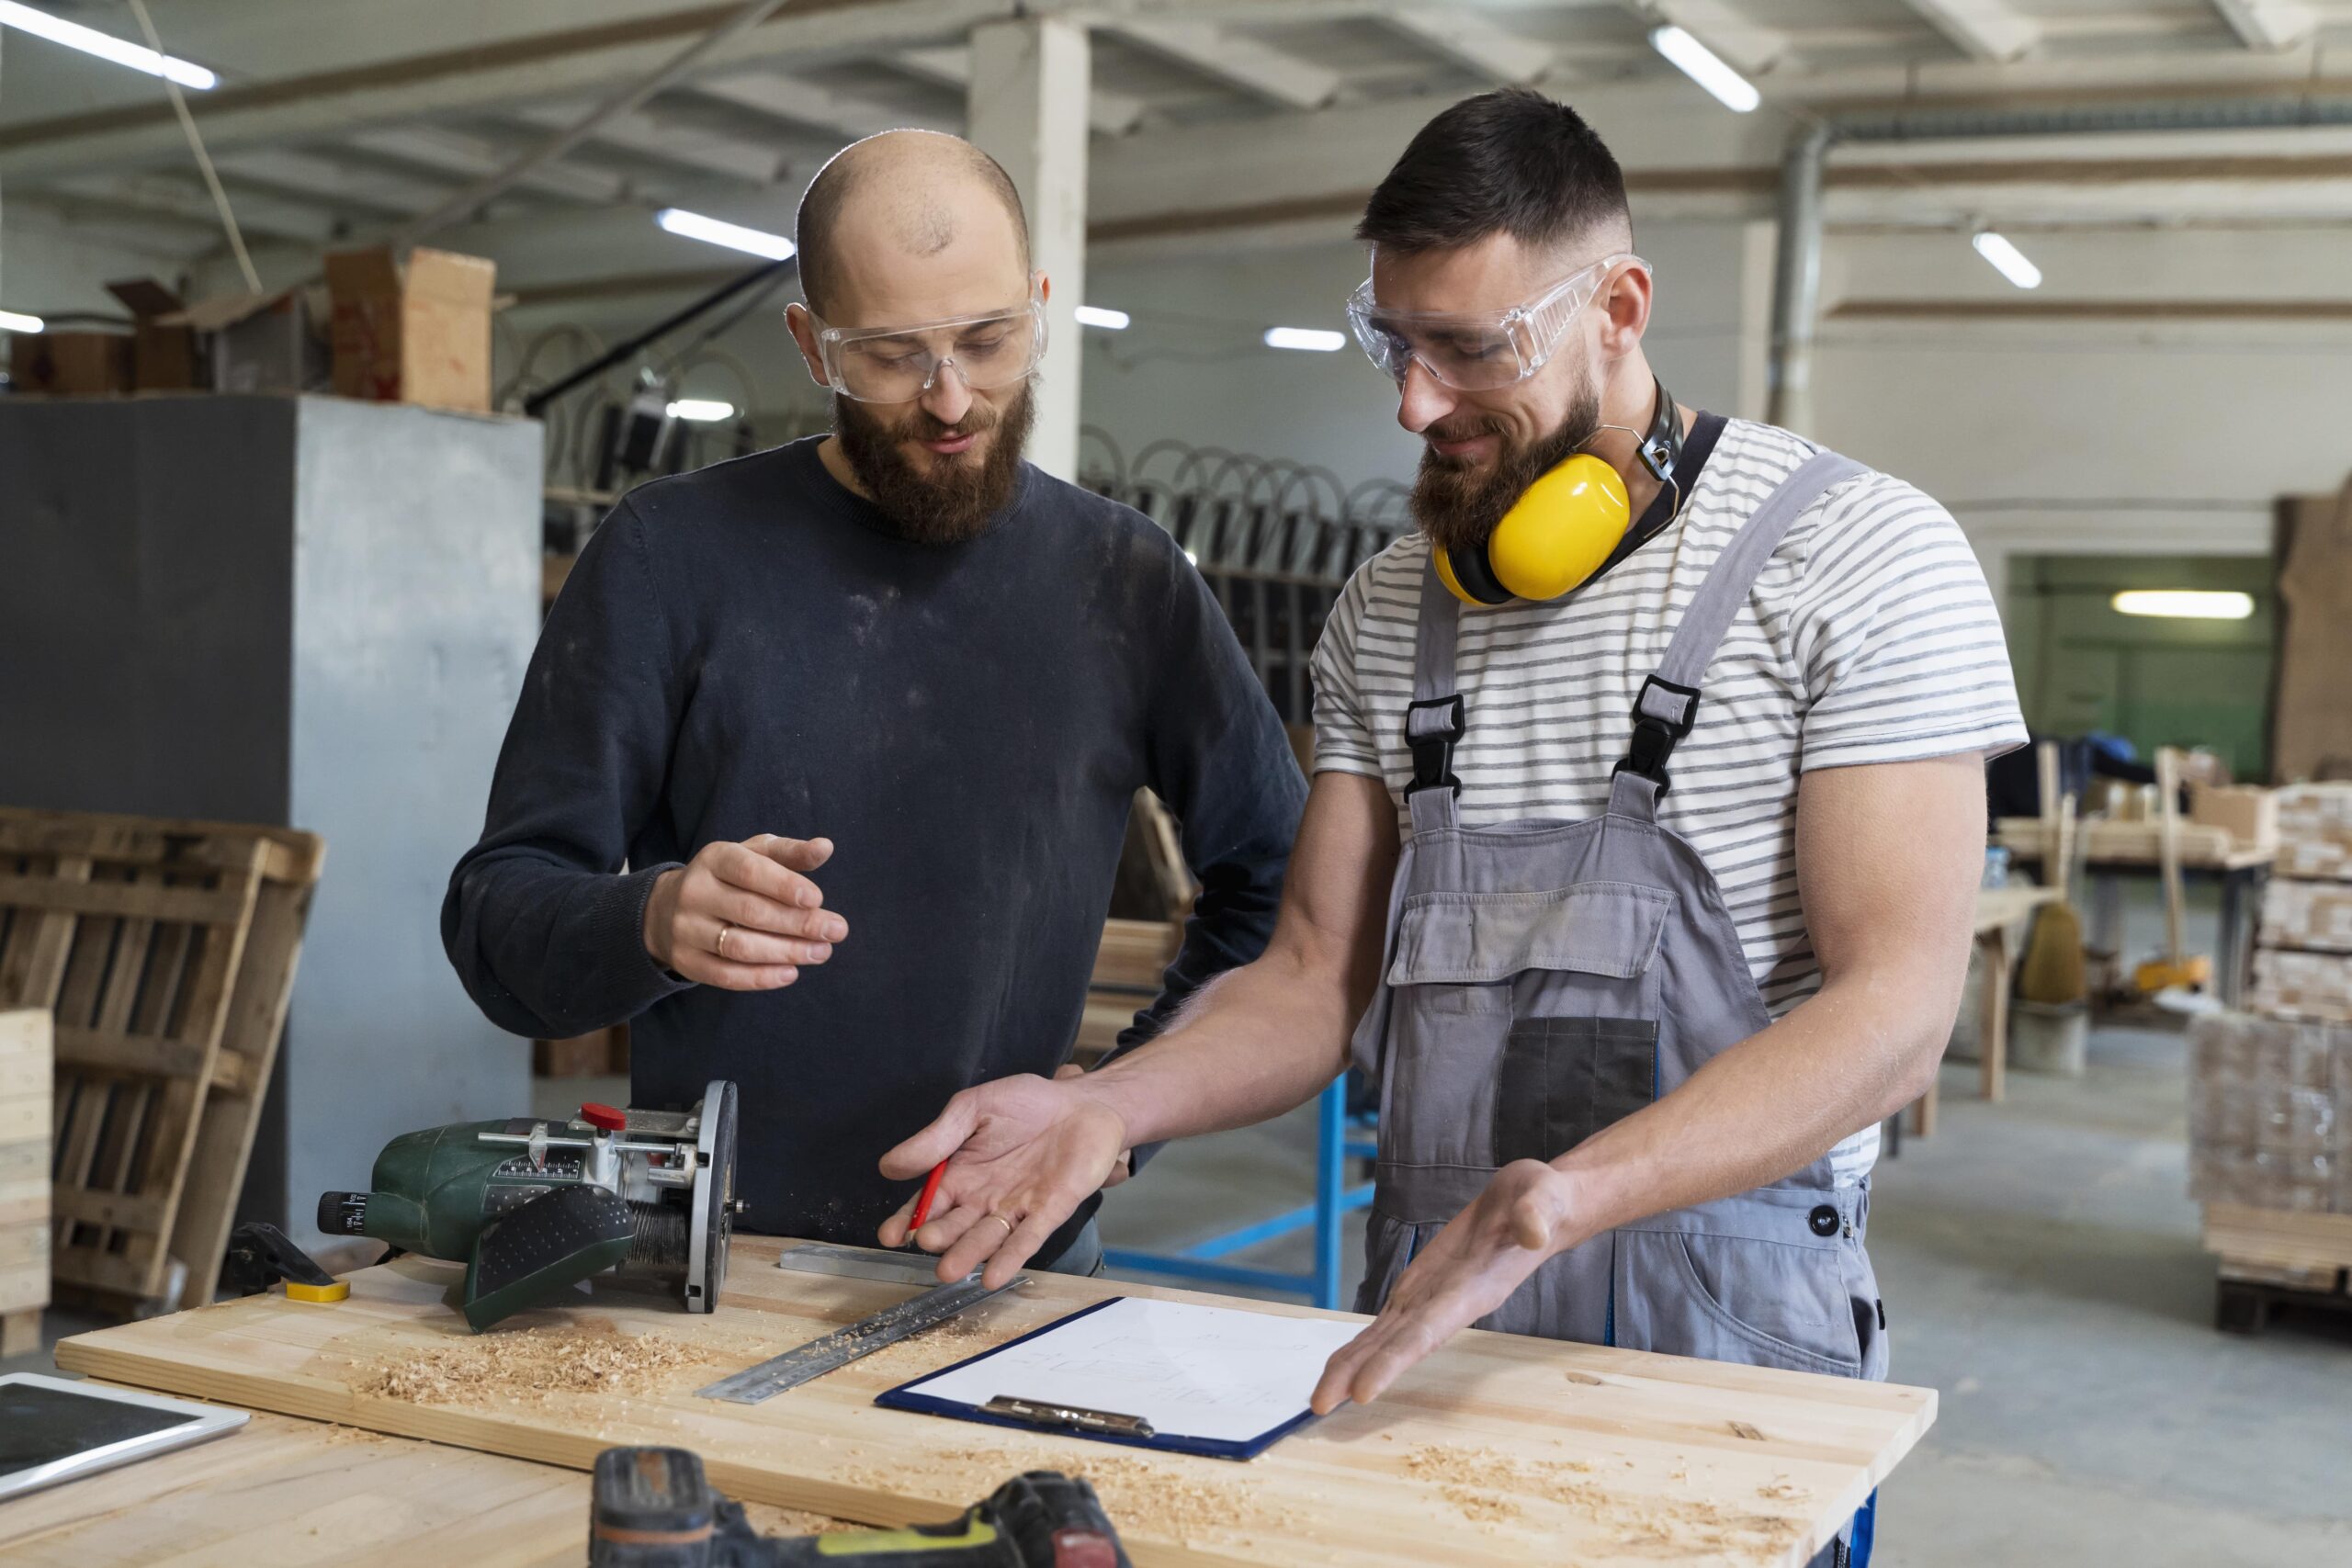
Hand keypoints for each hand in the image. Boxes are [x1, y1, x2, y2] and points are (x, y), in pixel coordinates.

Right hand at [642, 834, 846, 990]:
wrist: (666, 909)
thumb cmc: (727, 878)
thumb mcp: (753, 855)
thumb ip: (789, 853)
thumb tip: (826, 847)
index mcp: (714, 859)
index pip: (749, 871)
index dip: (784, 885)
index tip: (818, 899)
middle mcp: (694, 892)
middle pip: (750, 912)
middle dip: (798, 924)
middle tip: (836, 931)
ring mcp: (686, 929)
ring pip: (739, 947)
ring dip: (786, 952)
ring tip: (822, 952)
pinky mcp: (686, 961)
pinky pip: (725, 975)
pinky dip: (761, 978)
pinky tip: (791, 973)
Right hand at [876, 1074, 1129, 1287]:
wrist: (1082, 1103)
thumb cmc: (1026, 1104)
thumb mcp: (972, 1110)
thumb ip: (936, 1138)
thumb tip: (887, 1166)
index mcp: (960, 1175)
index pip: (926, 1206)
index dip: (907, 1221)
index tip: (890, 1237)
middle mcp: (983, 1199)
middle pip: (955, 1225)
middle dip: (939, 1236)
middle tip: (926, 1242)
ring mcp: (1016, 1208)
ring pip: (988, 1237)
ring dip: (969, 1254)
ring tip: (950, 1271)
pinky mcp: (1049, 1212)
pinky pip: (1027, 1238)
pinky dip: (1011, 1257)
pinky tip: (993, 1276)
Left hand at [1310, 1159, 1580, 1414]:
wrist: (1538, 1206)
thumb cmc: (1543, 1202)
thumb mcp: (1543, 1198)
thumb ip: (1537, 1216)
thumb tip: (1532, 1231)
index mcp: (1474, 1290)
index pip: (1428, 1331)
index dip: (1394, 1361)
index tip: (1362, 1392)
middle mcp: (1449, 1304)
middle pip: (1397, 1345)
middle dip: (1357, 1374)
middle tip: (1317, 1405)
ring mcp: (1433, 1298)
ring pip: (1385, 1338)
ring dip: (1352, 1366)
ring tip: (1319, 1398)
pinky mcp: (1422, 1286)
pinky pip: (1388, 1321)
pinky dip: (1363, 1344)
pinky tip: (1341, 1365)